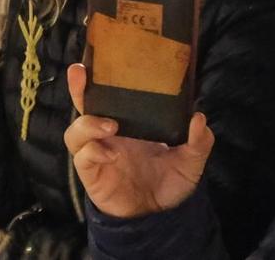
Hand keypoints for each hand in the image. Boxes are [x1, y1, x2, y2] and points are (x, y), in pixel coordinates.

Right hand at [63, 63, 213, 218]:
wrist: (158, 217)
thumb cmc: (169, 181)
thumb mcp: (190, 160)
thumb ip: (198, 142)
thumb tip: (199, 117)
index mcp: (128, 121)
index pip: (109, 93)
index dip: (98, 75)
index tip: (95, 57)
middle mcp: (108, 132)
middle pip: (83, 104)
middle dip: (78, 87)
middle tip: (79, 72)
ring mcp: (97, 151)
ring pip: (76, 130)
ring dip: (88, 123)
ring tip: (111, 125)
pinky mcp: (91, 172)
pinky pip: (83, 157)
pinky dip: (94, 151)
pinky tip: (111, 154)